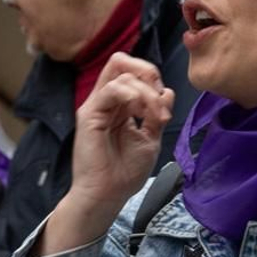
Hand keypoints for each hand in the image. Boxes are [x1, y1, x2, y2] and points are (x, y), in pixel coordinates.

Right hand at [42, 54, 174, 253]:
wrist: (108, 195)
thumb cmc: (125, 172)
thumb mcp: (150, 138)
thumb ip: (156, 114)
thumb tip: (167, 91)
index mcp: (120, 105)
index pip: (132, 71)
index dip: (152, 78)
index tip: (164, 103)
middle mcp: (107, 101)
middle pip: (121, 61)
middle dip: (147, 72)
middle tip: (158, 97)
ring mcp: (97, 105)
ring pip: (120, 72)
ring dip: (145, 91)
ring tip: (153, 115)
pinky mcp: (89, 114)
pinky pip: (111, 89)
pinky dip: (132, 95)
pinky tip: (140, 113)